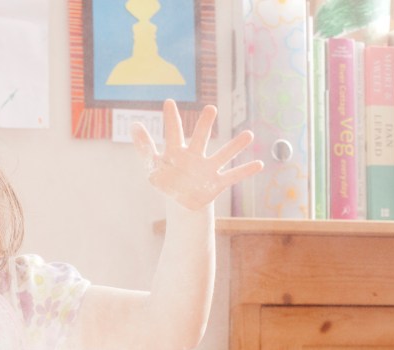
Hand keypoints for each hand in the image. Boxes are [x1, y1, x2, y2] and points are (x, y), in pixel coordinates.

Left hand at [132, 99, 263, 210]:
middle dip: (204, 125)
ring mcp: (207, 168)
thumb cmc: (167, 180)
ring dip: (235, 146)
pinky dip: (245, 171)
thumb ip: (144, 147)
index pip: (173, 132)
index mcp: (177, 151)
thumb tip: (134, 124)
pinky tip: (259, 164)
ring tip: (248, 135)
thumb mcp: (152, 166)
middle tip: (210, 108)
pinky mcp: (216, 183)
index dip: (170, 119)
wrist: (182, 201)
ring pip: (222, 155)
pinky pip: (232, 176)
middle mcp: (195, 156)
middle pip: (200, 138)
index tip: (168, 102)